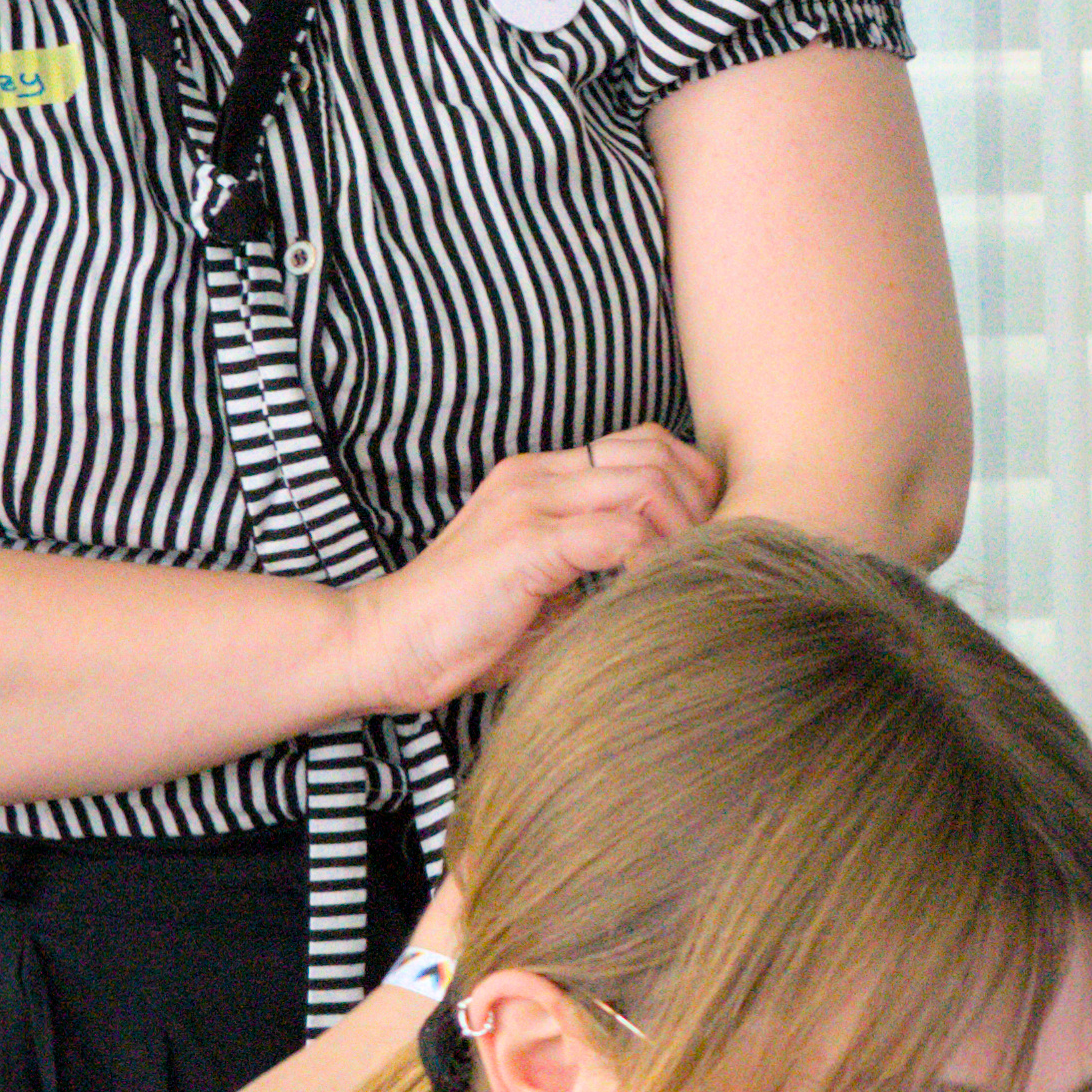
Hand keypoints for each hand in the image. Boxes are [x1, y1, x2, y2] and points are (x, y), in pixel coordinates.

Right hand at [335, 424, 722, 723]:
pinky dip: (651, 561)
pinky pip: (620, 532)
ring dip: (682, 532)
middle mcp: (536, 476)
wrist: (386, 646)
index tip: (703, 540)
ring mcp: (530, 504)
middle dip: (700, 505)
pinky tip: (650, 593)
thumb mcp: (544, 590)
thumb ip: (596, 571)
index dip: (689, 486)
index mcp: (539, 478)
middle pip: (655, 453)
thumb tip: (667, 584)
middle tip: (706, 560)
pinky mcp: (526, 543)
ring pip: (646, 483)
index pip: (641, 445)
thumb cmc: (463, 630)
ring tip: (681, 578)